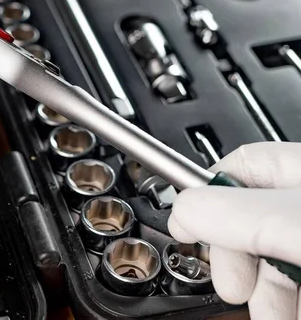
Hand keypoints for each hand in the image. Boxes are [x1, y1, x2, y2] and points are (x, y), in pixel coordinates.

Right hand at [169, 143, 300, 319]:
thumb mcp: (294, 222)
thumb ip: (236, 212)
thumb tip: (183, 211)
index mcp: (299, 170)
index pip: (237, 167)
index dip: (205, 200)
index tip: (185, 230)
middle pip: (250, 223)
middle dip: (235, 263)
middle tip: (234, 288)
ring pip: (275, 262)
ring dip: (264, 296)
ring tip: (271, 315)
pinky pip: (297, 287)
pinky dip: (288, 305)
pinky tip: (291, 315)